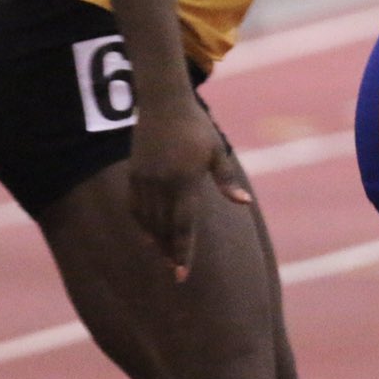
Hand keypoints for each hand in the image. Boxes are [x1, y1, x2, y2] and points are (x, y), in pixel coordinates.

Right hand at [128, 100, 249, 281]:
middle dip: (170, 251)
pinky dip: (142, 224)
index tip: (181, 274)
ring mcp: (144, 180)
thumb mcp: (217, 151)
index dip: (183, 252)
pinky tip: (149, 234)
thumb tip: (244, 203)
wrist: (164, 103)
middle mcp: (161, 184)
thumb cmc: (196, 126)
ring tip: (165, 255)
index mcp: (184, 180)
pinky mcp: (134, 175)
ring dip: (156, 241)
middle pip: (164, 229)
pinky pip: (135, 208)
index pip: (183, 226)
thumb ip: (227, 180)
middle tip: (175, 270)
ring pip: (148, 221)